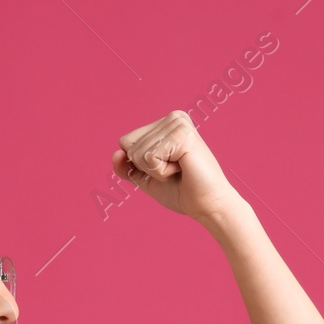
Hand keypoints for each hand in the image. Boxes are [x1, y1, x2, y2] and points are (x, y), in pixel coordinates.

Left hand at [113, 110, 242, 222]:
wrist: (207, 206)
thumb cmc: (182, 191)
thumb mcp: (146, 177)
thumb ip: (127, 166)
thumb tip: (115, 154)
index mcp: (166, 122)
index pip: (126, 141)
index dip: (139, 164)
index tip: (167, 168)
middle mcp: (173, 117)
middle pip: (128, 144)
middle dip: (146, 167)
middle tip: (175, 170)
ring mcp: (178, 123)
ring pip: (138, 152)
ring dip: (156, 170)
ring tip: (180, 170)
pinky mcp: (182, 135)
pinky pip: (149, 157)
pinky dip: (161, 172)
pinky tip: (182, 169)